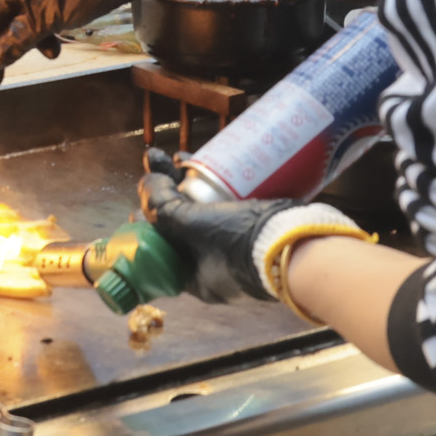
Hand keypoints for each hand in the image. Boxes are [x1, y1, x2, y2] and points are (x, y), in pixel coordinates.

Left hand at [138, 148, 294, 302]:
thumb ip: (162, 208)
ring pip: (200, 212)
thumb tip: (145, 185)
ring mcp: (232, 247)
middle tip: (156, 163)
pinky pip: (223, 207)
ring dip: (185, 183)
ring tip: (179, 156)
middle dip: (165, 192)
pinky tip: (207, 163)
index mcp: (193, 278)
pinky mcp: (251, 228)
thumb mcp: (191, 226)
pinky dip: (213, 186)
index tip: (139, 197)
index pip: (157, 249)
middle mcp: (211, 266)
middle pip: (178, 226)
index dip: (144, 221)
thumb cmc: (237, 243)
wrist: (295, 243)